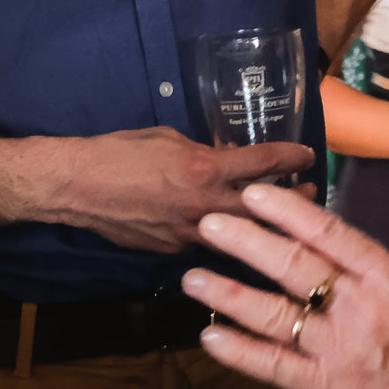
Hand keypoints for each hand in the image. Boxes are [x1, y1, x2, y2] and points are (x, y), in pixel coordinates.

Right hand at [44, 126, 313, 253]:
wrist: (78, 187)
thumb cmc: (120, 151)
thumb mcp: (168, 139)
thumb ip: (203, 151)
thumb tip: (223, 159)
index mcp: (205, 168)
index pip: (264, 163)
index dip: (293, 157)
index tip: (310, 156)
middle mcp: (204, 205)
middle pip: (265, 209)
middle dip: (294, 202)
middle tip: (311, 194)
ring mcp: (189, 234)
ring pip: (238, 234)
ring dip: (260, 224)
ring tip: (278, 218)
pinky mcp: (172, 250)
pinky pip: (203, 242)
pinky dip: (218, 234)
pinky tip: (223, 229)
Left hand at [182, 182, 388, 388]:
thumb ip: (386, 277)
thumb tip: (349, 256)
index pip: (330, 233)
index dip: (287, 209)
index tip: (256, 192)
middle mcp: (361, 306)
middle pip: (292, 265)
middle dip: (245, 240)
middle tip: (208, 222)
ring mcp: (341, 349)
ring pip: (274, 312)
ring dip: (229, 293)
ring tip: (192, 277)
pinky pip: (275, 367)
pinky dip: (240, 352)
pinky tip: (211, 338)